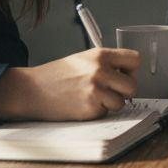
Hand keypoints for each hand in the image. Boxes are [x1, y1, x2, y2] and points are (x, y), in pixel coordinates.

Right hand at [0, 47, 139, 120]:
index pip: (135, 59)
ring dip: (110, 103)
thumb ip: (105, 64)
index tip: (124, 75)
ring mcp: (95, 90)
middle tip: (111, 91)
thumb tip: (127, 74)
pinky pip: (106, 112)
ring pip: (121, 102)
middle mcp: (100, 71)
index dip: (131, 70)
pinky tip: (82, 104)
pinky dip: (97, 111)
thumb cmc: (57, 76)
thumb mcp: (82, 59)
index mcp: (100, 55)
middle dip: (124, 91)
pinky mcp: (90, 108)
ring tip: (92, 97)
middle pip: (132, 85)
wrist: (32, 90)